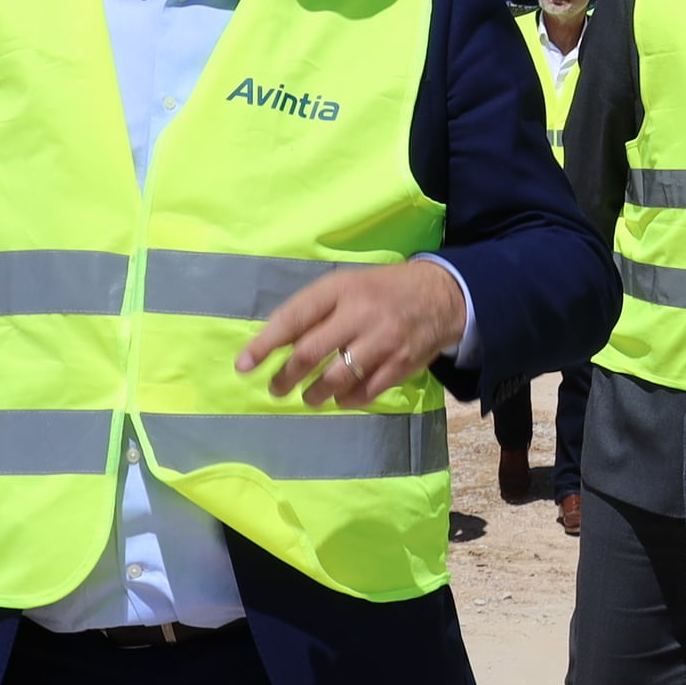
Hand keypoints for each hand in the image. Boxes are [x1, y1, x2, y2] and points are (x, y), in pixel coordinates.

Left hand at [239, 259, 468, 407]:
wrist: (443, 294)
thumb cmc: (382, 290)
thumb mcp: (347, 285)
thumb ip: (315, 310)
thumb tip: (276, 343)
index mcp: (340, 288)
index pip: (293, 318)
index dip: (264, 344)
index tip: (243, 365)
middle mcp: (359, 313)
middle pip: (309, 353)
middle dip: (285, 377)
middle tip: (276, 388)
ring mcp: (382, 340)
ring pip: (335, 378)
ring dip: (314, 394)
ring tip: (308, 397)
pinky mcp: (401, 364)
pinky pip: (365, 392)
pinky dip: (346, 400)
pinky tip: (340, 398)